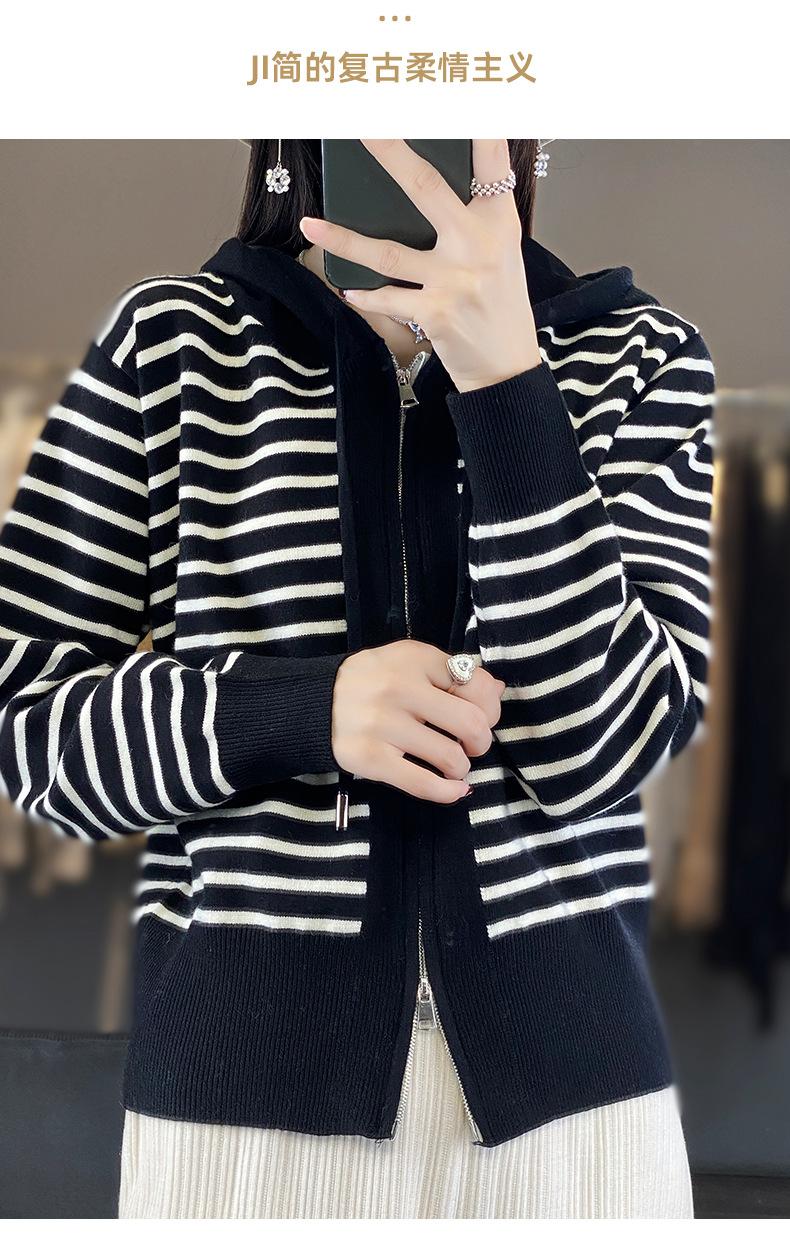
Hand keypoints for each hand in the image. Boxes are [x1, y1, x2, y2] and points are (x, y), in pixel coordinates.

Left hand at [299, 138, 541, 392]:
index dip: (478, 128)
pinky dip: (364, 295)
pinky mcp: (435, 313)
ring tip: (311, 223)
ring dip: (343, 239)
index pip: (491, 164)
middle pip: (426, 188)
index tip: (463, 97)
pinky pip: (387, 297)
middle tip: (361, 129)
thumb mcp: (504, 254)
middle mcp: (477, 246)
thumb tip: (429, 188)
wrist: (507, 368)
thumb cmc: (501, 307)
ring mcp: (454, 281)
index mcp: (500, 225)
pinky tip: (346, 291)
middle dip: (390, 154)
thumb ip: (477, 218)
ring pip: (386, 251)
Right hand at [331, 639, 505, 802]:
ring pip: (450, 757)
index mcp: (415, 658)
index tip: (481, 717)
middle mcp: (399, 688)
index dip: (489, 707)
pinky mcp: (370, 758)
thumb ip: (452, 673)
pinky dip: (447, 792)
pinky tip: (454, 790)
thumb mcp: (409, 663)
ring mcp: (383, 725)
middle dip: (480, 741)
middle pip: (471, 723)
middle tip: (471, 746)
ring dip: (460, 767)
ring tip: (452, 764)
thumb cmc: (372, 682)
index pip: (476, 684)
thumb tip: (498, 690)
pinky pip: (422, 783)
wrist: (314, 702)